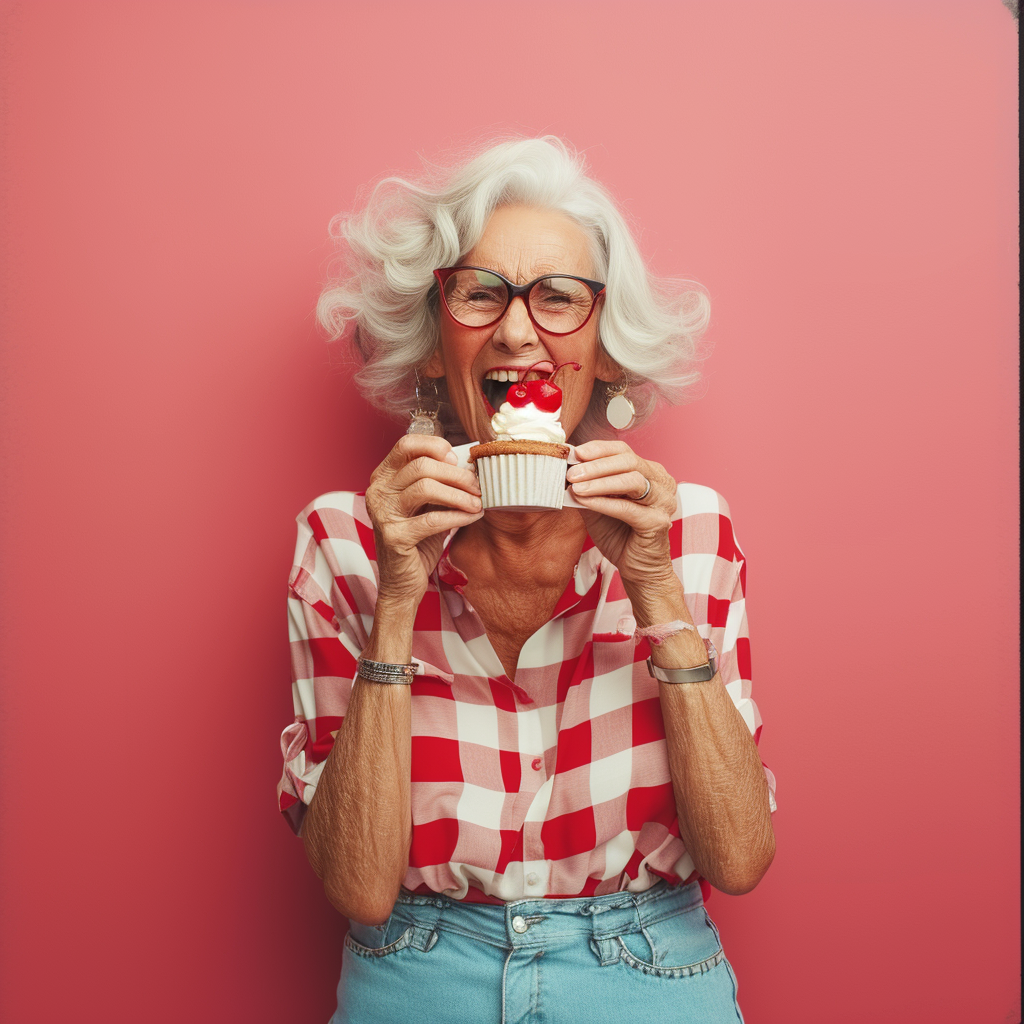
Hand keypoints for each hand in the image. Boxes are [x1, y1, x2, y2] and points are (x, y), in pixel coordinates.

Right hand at [365, 435, 482, 608]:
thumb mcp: (426, 504)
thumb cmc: (418, 539)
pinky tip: (474, 517)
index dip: (436, 446)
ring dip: (459, 494)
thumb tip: (468, 463)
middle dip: (456, 474)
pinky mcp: (394, 537)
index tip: (459, 459)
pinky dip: (459, 516)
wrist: (404, 582)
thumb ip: (437, 482)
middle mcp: (377, 491)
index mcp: (383, 477)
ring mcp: (382, 514)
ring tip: (478, 503)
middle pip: (421, 465)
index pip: (406, 445)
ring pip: (425, 487)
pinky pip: (432, 519)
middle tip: (478, 486)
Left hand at [566, 440, 677, 585]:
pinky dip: (603, 503)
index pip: (624, 451)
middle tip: (572, 472)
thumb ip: (587, 486)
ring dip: (599, 482)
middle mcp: (662, 483)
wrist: (638, 569)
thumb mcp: (599, 504)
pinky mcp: (657, 522)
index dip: (599, 449)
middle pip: (629, 461)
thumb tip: (565, 471)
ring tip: (576, 486)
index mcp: (650, 473)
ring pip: (632, 481)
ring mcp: (663, 502)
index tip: (576, 453)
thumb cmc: (620, 535)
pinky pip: (627, 508)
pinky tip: (584, 501)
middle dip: (596, 465)